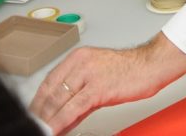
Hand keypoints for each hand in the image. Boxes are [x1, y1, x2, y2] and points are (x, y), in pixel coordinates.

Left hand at [32, 33, 185, 134]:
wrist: (152, 65)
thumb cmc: (131, 70)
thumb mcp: (99, 77)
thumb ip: (80, 95)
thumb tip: (64, 115)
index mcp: (78, 57)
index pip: (49, 81)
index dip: (38, 102)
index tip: (33, 114)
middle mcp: (80, 63)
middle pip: (50, 92)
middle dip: (40, 113)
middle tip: (33, 125)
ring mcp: (88, 75)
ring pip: (58, 101)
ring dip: (47, 120)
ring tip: (41, 130)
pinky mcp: (97, 88)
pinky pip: (73, 108)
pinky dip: (60, 122)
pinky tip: (54, 130)